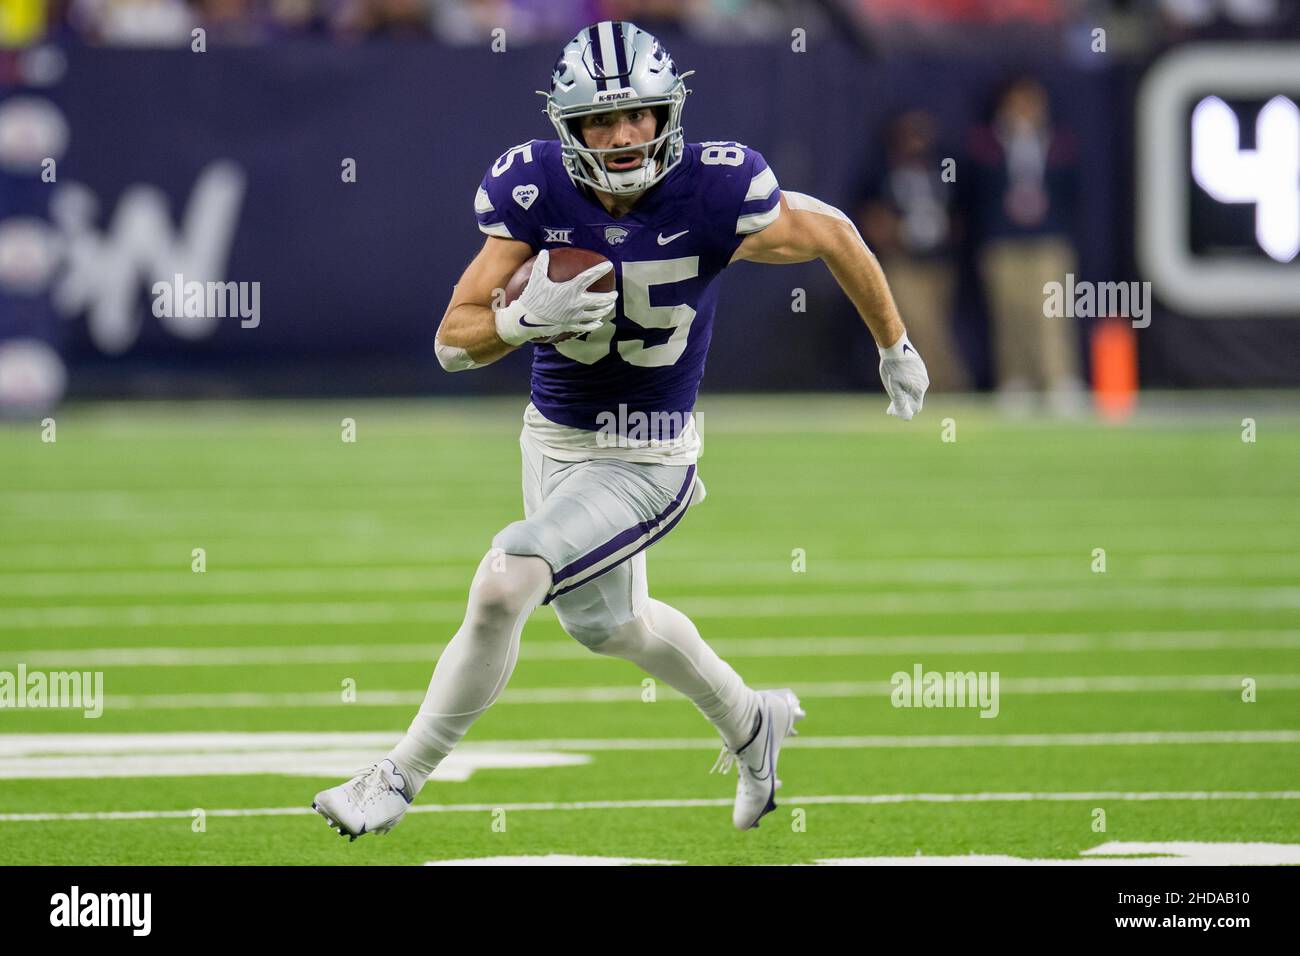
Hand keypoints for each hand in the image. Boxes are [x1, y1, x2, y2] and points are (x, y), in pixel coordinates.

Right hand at [495, 249, 617, 345]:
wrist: (527, 319)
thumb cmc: (532, 297)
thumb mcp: (536, 278)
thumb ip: (541, 264)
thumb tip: (543, 251)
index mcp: (570, 289)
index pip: (589, 277)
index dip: (600, 270)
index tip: (609, 265)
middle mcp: (576, 303)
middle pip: (600, 300)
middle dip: (610, 297)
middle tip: (615, 293)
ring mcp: (575, 316)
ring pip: (597, 314)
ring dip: (606, 309)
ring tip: (610, 306)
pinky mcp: (571, 326)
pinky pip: (587, 326)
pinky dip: (595, 324)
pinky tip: (599, 322)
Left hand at [878, 332, 928, 420]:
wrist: (895, 345)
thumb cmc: (892, 368)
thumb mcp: (893, 388)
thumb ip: (900, 404)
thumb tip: (907, 418)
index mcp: (919, 390)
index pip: (915, 408)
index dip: (904, 412)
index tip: (891, 411)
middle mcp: (924, 383)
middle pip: (915, 399)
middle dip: (903, 404)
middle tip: (890, 407)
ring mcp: (922, 374)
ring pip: (914, 389)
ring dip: (904, 394)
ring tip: (892, 394)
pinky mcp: (919, 367)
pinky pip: (914, 380)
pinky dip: (905, 384)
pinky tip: (896, 381)